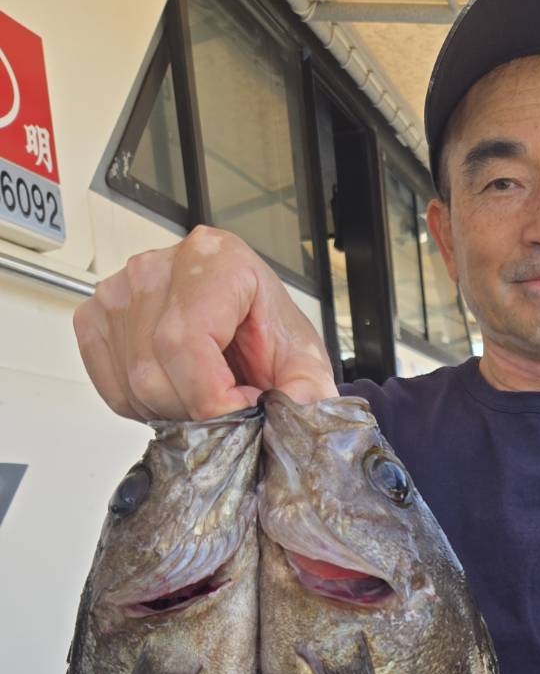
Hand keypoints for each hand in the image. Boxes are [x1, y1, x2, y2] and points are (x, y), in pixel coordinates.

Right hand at [73, 226, 338, 420]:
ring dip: (173, 412)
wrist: (249, 329)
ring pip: (133, 384)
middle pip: (154, 369)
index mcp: (215, 260)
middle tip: (230, 408)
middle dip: (196, 410)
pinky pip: (112, 387)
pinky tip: (176, 392)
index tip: (241, 414)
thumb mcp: (305, 361)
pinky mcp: (97, 317)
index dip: (212, 398)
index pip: (186, 342)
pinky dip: (145, 407)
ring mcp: (120, 290)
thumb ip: (307, 391)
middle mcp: (160, 267)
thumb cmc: (269, 334)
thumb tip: (295, 412)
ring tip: (206, 397)